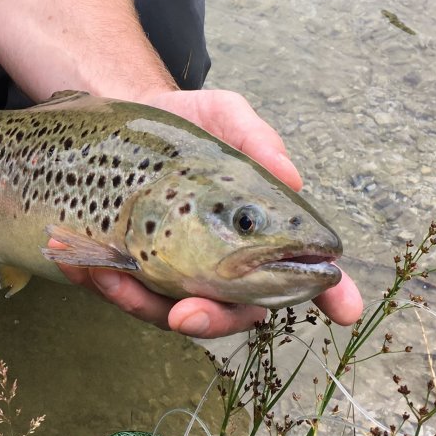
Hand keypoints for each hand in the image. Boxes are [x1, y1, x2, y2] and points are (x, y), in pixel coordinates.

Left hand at [58, 87, 363, 334]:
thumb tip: (290, 176)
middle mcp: (224, 265)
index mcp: (259, 233)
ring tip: (117, 276)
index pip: (303, 270)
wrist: (121, 118)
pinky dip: (107, 286)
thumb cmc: (184, 124)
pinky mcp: (133, 275)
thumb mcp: (223, 115)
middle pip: (234, 313)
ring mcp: (178, 274)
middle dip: (212, 320)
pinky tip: (90, 265)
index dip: (330, 294)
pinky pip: (125, 296)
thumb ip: (255, 138)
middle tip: (187, 314)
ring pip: (172, 314)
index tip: (345, 309)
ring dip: (144, 305)